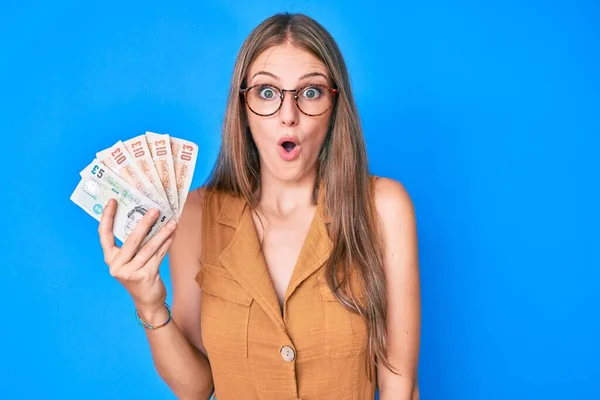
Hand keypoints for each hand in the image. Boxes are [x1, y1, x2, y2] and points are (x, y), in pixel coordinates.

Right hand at [98, 198, 176, 312]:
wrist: (147, 301)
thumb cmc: (139, 275)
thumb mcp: (130, 260)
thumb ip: (133, 244)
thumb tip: (146, 218)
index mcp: (110, 258)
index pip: (104, 235)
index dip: (107, 217)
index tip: (113, 201)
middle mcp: (117, 266)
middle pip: (131, 239)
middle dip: (145, 222)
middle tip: (155, 209)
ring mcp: (130, 272)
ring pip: (149, 247)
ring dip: (162, 233)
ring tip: (171, 222)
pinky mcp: (145, 276)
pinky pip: (158, 256)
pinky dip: (166, 244)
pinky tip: (173, 235)